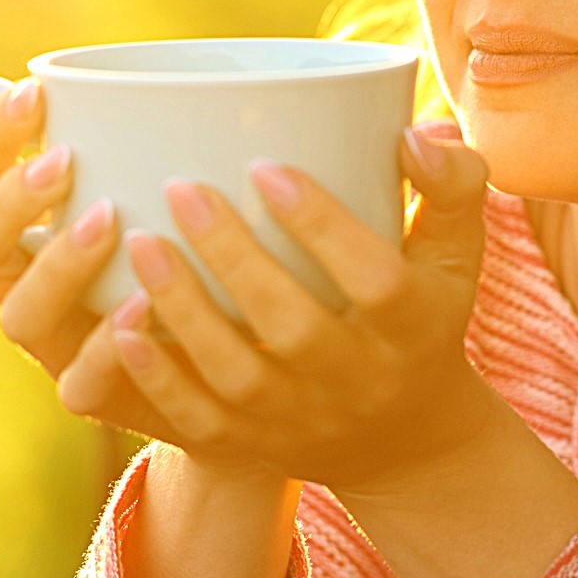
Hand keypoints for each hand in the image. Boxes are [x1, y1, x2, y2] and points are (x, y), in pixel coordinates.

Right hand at [0, 76, 180, 444]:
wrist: (252, 363)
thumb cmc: (208, 254)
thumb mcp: (181, 191)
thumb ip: (166, 144)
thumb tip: (193, 72)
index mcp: (29, 229)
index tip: (36, 93)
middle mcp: (29, 287)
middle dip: (2, 204)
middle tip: (63, 164)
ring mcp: (59, 347)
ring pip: (18, 318)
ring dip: (57, 265)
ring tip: (111, 221)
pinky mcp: (104, 398)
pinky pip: (82, 386)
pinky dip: (107, 346)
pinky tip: (144, 305)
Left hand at [54, 123, 501, 498]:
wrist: (406, 438)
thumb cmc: (425, 313)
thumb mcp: (456, 253)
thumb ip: (449, 184)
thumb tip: (416, 133)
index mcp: (415, 327)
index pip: (375, 281)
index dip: (323, 226)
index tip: (265, 165)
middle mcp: (360, 381)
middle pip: (295, 328)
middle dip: (234, 258)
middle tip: (182, 189)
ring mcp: (303, 419)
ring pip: (238, 375)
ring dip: (184, 310)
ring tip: (141, 241)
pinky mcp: (254, 444)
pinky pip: (200, 422)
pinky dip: (159, 377)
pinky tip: (121, 324)